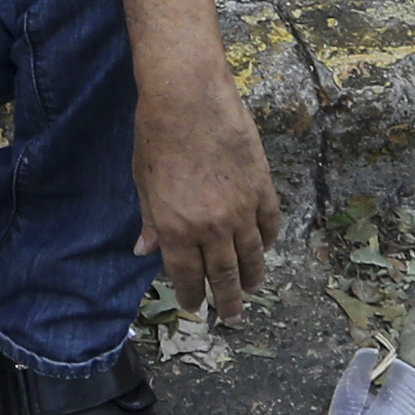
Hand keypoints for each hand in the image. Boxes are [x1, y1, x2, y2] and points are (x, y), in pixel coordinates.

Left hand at [130, 75, 278, 317]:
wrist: (188, 98)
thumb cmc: (157, 136)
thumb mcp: (144, 184)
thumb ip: (151, 221)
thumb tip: (144, 250)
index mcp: (177, 230)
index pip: (187, 276)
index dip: (192, 296)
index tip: (196, 307)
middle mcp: (211, 228)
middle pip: (223, 275)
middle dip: (227, 300)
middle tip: (232, 317)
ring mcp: (241, 209)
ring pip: (252, 255)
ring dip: (253, 276)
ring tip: (254, 289)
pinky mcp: (261, 187)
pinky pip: (269, 224)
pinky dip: (269, 240)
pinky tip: (267, 248)